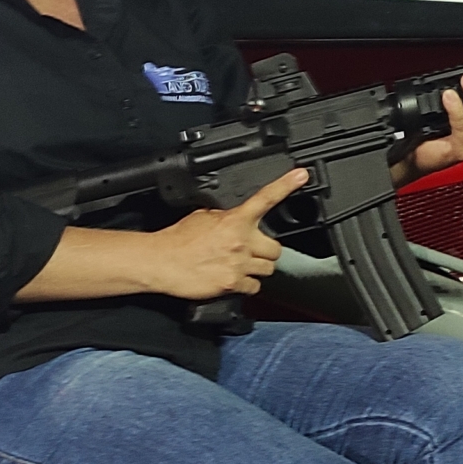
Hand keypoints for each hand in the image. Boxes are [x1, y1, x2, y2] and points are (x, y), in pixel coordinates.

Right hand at [141, 167, 309, 299]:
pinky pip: (253, 287)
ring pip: (267, 269)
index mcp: (235, 220)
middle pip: (276, 249)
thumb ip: (226, 218)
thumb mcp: (203, 216)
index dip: (286, 185)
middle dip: (265, 251)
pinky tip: (232, 279)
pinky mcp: (232, 283)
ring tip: (238, 266)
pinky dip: (246, 286)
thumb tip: (236, 220)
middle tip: (251, 251)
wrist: (161, 261)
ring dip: (256, 268)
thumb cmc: (177, 240)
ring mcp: (239, 264)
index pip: (266, 198)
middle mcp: (241, 241)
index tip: (301, 175)